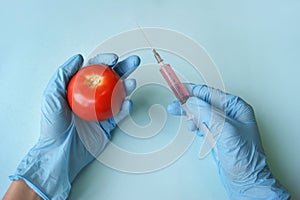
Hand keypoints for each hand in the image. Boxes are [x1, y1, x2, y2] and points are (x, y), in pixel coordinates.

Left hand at [9, 53, 139, 199]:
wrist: (59, 152)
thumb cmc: (53, 125)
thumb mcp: (51, 96)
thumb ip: (63, 75)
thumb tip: (78, 58)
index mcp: (80, 88)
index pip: (95, 70)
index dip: (105, 61)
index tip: (113, 58)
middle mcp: (93, 97)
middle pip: (111, 79)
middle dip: (124, 68)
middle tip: (134, 61)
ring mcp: (102, 111)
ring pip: (118, 95)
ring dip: (127, 87)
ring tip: (132, 83)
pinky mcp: (108, 125)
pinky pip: (119, 114)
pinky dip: (125, 108)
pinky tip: (128, 103)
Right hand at [167, 83, 289, 199]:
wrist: (245, 180)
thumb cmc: (244, 158)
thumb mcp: (226, 131)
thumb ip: (209, 113)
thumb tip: (194, 101)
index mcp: (237, 108)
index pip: (211, 93)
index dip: (193, 91)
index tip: (179, 89)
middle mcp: (231, 114)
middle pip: (204, 103)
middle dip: (189, 105)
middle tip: (174, 106)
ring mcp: (224, 125)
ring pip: (201, 114)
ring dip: (193, 118)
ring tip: (191, 126)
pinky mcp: (217, 135)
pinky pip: (202, 125)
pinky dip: (196, 127)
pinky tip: (196, 131)